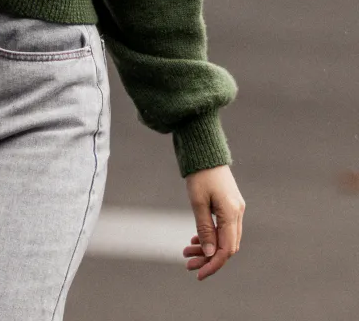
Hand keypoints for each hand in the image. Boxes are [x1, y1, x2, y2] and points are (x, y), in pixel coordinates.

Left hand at [183, 164, 244, 280]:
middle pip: (226, 246)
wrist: (205, 150)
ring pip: (224, 237)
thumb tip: (209, 254)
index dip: (212, 264)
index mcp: (232, 213)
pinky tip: (196, 238)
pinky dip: (211, 235)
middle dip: (207, 257)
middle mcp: (238, 213)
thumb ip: (205, 228)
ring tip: (186, 250)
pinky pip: (223, 227)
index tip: (197, 273)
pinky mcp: (230, 204)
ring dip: (207, 247)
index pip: (226, 249)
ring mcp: (235, 208)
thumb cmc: (199, 174)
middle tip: (187, 262)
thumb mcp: (197, 201)